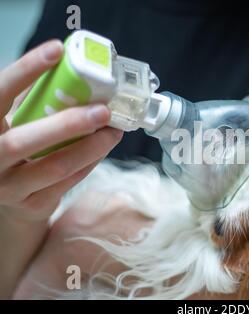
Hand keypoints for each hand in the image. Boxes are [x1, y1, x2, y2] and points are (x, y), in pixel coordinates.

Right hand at [0, 39, 122, 297]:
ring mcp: (9, 187)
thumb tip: (73, 70)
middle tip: (104, 110)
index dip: (25, 70)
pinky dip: (90, 162)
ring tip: (114, 131)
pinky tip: (104, 147)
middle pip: (24, 140)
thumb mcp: (14, 122)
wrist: (8, 200)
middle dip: (68, 124)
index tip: (57, 50)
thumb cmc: (15, 149)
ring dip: (91, 147)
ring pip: (55, 166)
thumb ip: (33, 102)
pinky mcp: (33, 205)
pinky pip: (69, 182)